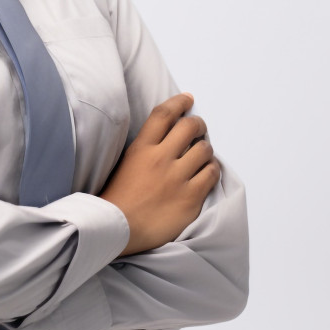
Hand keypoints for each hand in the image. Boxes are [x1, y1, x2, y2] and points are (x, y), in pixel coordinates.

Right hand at [102, 92, 219, 256]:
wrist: (118, 230)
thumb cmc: (117, 198)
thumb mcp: (124, 163)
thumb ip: (145, 148)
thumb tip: (166, 136)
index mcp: (141, 149)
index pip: (164, 114)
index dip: (179, 102)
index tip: (188, 99)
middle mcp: (161, 159)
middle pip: (189, 127)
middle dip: (198, 124)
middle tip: (198, 128)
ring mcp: (177, 178)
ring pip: (204, 149)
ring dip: (205, 148)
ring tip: (201, 154)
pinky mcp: (190, 197)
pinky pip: (212, 173)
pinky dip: (212, 169)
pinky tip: (206, 172)